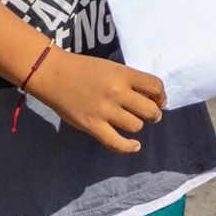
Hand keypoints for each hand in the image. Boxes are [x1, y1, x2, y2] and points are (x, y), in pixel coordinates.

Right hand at [33, 51, 164, 152]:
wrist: (54, 74)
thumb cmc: (84, 69)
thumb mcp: (111, 67)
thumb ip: (130, 81)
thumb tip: (151, 98)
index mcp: (123, 74)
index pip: (156, 86)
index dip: (161, 95)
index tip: (158, 100)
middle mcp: (117, 92)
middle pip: (150, 110)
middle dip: (154, 114)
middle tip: (149, 114)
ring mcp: (105, 110)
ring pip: (136, 126)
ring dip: (137, 125)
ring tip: (131, 122)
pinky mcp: (93, 126)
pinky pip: (117, 143)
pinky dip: (129, 147)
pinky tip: (134, 146)